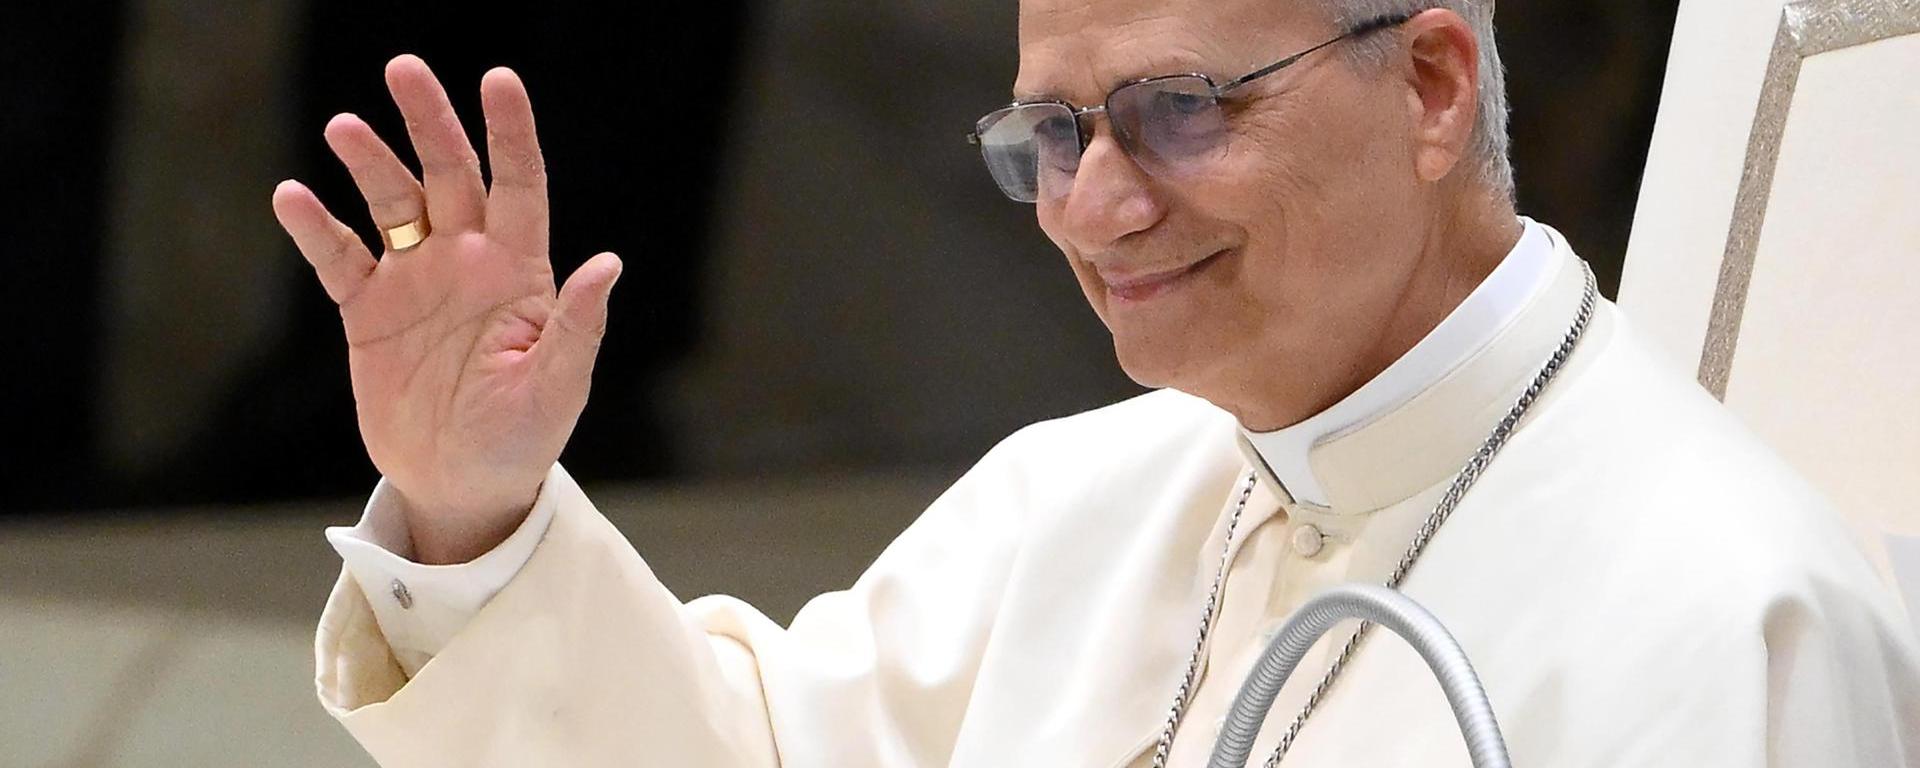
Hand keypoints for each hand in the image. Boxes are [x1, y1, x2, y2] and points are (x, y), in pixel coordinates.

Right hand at [271, 55, 620, 563]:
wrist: (463, 485)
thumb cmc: (523, 439)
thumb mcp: (558, 388)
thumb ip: (578, 326)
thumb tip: (608, 265)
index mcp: (520, 271)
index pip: (520, 185)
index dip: (511, 133)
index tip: (499, 79)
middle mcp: (467, 261)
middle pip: (449, 175)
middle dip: (429, 123)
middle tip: (404, 69)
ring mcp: (415, 282)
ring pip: (391, 204)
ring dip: (369, 164)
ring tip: (345, 127)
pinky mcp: (368, 312)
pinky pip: (339, 258)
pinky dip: (316, 228)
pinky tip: (294, 197)